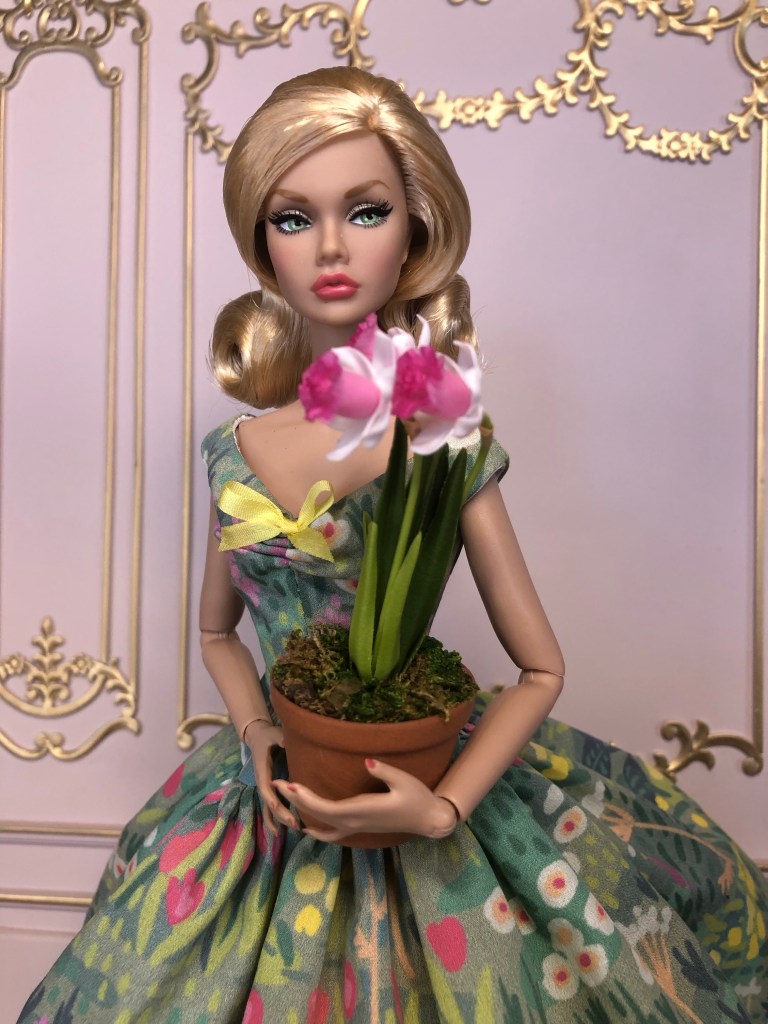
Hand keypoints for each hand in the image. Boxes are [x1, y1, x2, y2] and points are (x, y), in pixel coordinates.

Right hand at [244, 720, 299, 832]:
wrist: (257, 737)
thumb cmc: (267, 735)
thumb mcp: (273, 733)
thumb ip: (279, 738)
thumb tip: (285, 741)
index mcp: (262, 770)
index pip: (264, 787)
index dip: (270, 797)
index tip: (276, 807)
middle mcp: (261, 781)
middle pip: (268, 802)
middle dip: (280, 813)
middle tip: (295, 823)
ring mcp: (264, 786)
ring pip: (268, 808)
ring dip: (278, 819)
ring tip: (293, 828)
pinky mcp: (268, 788)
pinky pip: (269, 806)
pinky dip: (274, 819)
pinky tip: (280, 830)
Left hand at [272, 758, 457, 842]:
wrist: (428, 820)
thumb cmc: (418, 797)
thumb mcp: (404, 781)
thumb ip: (384, 771)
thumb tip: (366, 762)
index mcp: (361, 811)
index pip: (325, 808)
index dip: (305, 798)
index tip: (289, 785)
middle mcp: (354, 822)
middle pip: (317, 815)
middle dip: (296, 801)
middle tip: (276, 784)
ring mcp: (356, 828)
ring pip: (322, 825)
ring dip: (302, 812)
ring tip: (285, 799)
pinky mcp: (360, 828)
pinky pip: (332, 833)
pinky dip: (317, 829)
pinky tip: (307, 827)